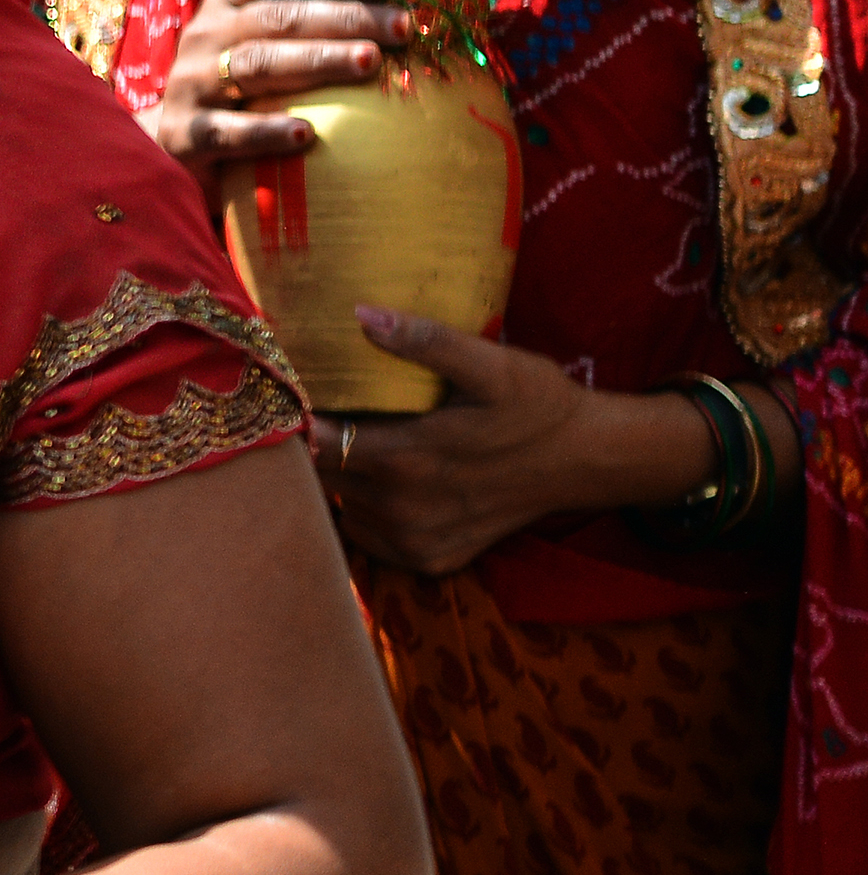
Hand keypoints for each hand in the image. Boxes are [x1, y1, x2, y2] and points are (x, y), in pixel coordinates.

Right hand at [151, 0, 405, 172]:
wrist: (176, 143)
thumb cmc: (238, 82)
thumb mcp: (257, 37)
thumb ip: (301, 14)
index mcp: (224, 1)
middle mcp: (205, 34)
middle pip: (275, 17)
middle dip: (343, 17)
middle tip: (399, 27)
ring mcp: (191, 83)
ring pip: (257, 64)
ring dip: (317, 60)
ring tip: (368, 62)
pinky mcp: (184, 133)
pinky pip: (227, 132)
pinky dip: (266, 131)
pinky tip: (305, 135)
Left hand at [322, 312, 690, 573]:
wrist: (587, 460)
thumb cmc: (537, 404)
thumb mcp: (491, 364)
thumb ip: (426, 341)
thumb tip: (362, 314)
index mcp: (407, 460)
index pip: (314, 445)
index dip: (294, 421)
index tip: (287, 397)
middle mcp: (404, 510)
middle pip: (322, 479)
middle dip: (312, 448)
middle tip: (317, 413)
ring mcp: (417, 541)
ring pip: (341, 508)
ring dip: (339, 480)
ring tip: (356, 443)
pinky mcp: (432, 560)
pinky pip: (370, 537)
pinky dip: (366, 512)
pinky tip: (383, 481)